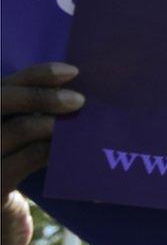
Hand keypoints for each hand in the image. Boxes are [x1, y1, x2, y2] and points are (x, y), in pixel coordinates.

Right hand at [1, 63, 83, 244]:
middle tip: (79, 101)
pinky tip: (78, 151)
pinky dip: (57, 151)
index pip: (4, 85)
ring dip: (55, 123)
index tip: (73, 72)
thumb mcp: (18, 141)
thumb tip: (79, 92)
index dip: (36, 75)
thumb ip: (34, 115)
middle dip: (42, 95)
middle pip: (1, 100)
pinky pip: (28, 158)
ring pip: (18, 128)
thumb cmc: (14, 173)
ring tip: (82, 125)